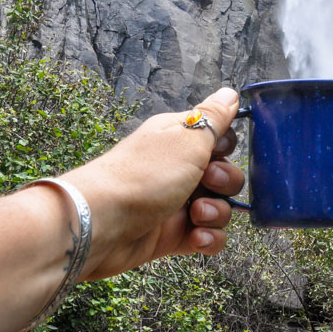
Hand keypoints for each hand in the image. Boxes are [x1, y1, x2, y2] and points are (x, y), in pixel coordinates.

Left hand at [58, 87, 244, 279]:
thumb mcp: (187, 137)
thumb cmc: (144, 174)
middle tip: (208, 181)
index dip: (226, 147)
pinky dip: (208, 239)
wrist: (101, 224)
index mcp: (180, 138)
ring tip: (196, 216)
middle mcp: (180, 168)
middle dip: (226, 181)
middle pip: (225, 174)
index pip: (220, 138)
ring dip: (217, 213)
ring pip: (220, 207)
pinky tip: (196, 238)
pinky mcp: (174, 234)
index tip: (217, 151)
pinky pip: (207, 236)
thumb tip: (231, 92)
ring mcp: (178, 203)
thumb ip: (214, 116)